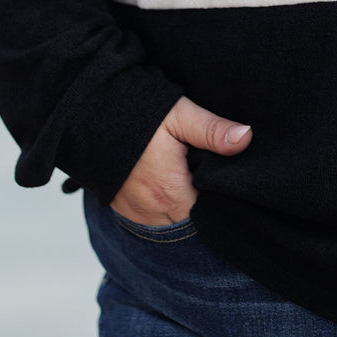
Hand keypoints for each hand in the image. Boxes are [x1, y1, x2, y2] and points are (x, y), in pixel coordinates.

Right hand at [110, 95, 251, 225]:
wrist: (91, 114)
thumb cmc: (139, 114)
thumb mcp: (180, 116)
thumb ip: (212, 130)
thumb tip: (245, 138)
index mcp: (171, 194)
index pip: (210, 213)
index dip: (222, 197)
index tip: (226, 177)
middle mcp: (153, 213)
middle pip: (193, 221)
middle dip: (204, 203)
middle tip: (208, 173)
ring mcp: (136, 215)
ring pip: (173, 222)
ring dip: (184, 206)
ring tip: (189, 177)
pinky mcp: (124, 210)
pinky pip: (153, 218)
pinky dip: (165, 207)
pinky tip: (171, 183)